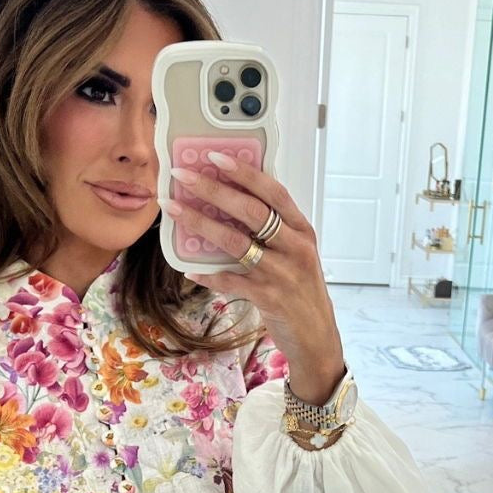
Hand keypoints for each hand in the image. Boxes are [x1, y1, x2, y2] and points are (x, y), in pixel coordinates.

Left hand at [161, 150, 344, 392]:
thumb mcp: (297, 255)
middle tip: (183, 176)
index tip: (216, 156)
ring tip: (176, 210)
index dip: (244, 172)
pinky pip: (231, 282)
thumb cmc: (301, 292)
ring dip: (201, 223)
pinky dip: (209, 275)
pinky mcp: (269, 298)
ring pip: (236, 242)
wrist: (316, 336)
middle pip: (250, 210)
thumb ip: (275, 231)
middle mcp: (294, 248)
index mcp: (301, 231)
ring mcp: (282, 273)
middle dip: (213, 189)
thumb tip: (233, 204)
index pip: (273, 192)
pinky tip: (189, 269)